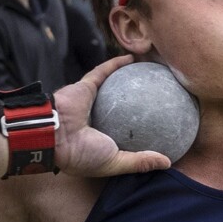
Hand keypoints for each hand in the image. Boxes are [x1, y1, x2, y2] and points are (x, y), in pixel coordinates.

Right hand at [51, 56, 173, 177]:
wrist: (54, 136)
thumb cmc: (82, 154)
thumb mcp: (116, 162)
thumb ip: (140, 161)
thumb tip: (168, 163)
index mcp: (102, 138)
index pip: (125, 131)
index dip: (142, 127)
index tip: (162, 122)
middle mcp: (98, 119)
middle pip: (123, 106)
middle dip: (139, 100)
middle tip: (160, 94)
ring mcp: (91, 101)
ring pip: (114, 86)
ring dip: (130, 78)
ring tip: (150, 72)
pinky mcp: (85, 86)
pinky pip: (104, 72)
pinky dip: (117, 64)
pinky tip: (134, 59)